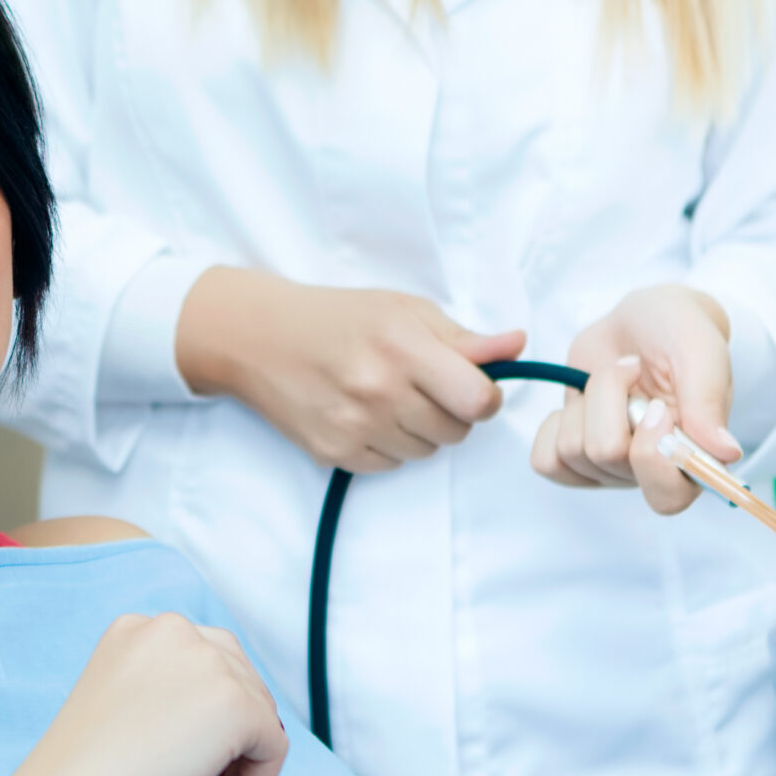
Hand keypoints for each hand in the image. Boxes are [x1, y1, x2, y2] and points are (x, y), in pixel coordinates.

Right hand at [1, 612, 287, 775]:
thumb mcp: (126, 713)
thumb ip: (173, 703)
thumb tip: (241, 733)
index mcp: (137, 629)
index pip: (203, 666)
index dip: (206, 725)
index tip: (186, 771)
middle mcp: (174, 630)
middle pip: (240, 685)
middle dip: (230, 749)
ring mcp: (208, 662)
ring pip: (260, 718)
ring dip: (241, 774)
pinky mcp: (237, 703)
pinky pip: (273, 748)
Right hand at [175, 267, 524, 472]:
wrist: (258, 337)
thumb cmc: (337, 317)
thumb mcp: (402, 310)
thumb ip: (462, 337)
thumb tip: (517, 345)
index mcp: (403, 346)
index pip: (478, 401)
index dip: (485, 397)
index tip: (471, 386)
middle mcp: (378, 389)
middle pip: (456, 431)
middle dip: (451, 412)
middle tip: (422, 387)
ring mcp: (353, 425)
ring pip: (426, 452)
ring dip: (419, 431)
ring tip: (388, 398)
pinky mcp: (333, 451)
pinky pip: (391, 465)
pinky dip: (387, 446)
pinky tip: (363, 415)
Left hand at [530, 286, 737, 515]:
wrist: (643, 321)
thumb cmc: (679, 333)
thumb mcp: (700, 350)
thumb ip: (709, 399)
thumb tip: (726, 454)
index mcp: (694, 459)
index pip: (667, 498)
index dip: (651, 455)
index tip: (657, 406)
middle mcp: (652, 472)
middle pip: (605, 456)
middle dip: (610, 399)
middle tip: (634, 371)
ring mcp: (611, 469)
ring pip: (572, 450)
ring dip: (589, 398)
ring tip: (617, 377)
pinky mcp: (576, 459)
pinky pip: (545, 461)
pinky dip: (555, 424)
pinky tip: (583, 402)